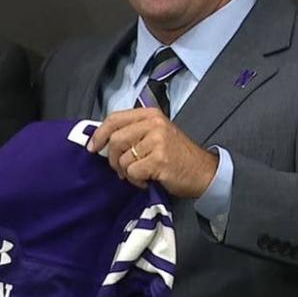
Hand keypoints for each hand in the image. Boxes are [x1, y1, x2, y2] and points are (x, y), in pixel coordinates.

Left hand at [86, 107, 217, 197]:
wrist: (204, 172)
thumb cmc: (177, 155)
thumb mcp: (156, 134)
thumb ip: (133, 132)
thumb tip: (101, 140)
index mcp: (151, 114)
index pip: (114, 118)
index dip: (99, 134)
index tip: (93, 147)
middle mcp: (154, 124)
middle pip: (115, 140)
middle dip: (112, 159)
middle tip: (120, 169)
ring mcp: (157, 141)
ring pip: (122, 158)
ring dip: (126, 172)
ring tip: (140, 174)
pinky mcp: (159, 160)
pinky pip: (132, 172)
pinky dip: (136, 181)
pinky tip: (148, 180)